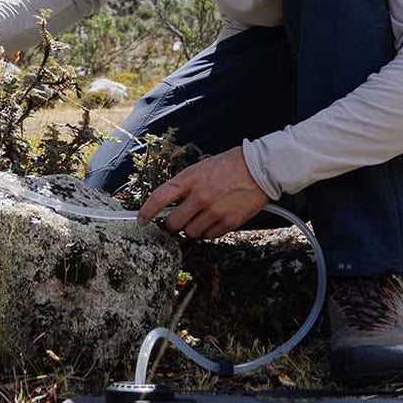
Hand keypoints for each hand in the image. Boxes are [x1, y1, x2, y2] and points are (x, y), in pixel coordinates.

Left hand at [138, 147, 267, 241]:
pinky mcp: (228, 222)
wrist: (260, 169)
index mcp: (190, 179)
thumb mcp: (201, 168)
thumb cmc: (230, 165)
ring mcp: (214, 211)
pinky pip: (209, 236)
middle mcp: (200, 196)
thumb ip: (185, 185)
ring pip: (190, 233)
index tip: (142, 219)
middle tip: (177, 220)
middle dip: (172, 224)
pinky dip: (208, 232)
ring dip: (192, 229)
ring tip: (201, 217)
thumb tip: (170, 203)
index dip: (147, 211)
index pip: (159, 197)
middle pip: (173, 223)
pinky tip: (214, 220)